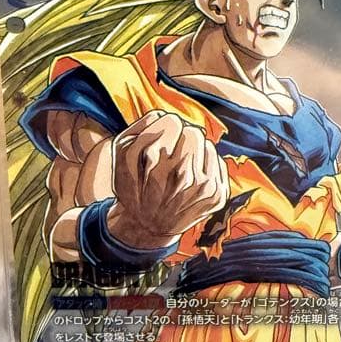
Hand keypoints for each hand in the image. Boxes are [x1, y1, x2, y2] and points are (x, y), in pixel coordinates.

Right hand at [107, 110, 229, 249]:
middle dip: (180, 139)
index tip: (157, 144)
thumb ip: (143, 126)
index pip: (173, 121)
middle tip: (169, 156)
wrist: (148, 226)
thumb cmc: (134, 184)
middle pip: (193, 131)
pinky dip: (205, 165)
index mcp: (157, 163)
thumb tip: (167, 116)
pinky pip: (217, 160)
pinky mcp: (218, 196)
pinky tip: (191, 180)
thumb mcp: (122, 154)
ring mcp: (204, 188)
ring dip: (194, 152)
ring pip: (207, 144)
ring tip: (179, 169)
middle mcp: (184, 176)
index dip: (163, 129)